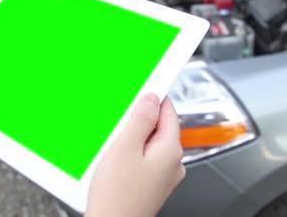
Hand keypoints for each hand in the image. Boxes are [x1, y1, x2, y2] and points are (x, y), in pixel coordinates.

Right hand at [86, 94, 184, 216]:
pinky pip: (145, 159)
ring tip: (114, 144)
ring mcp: (164, 176)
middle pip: (159, 127)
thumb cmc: (118, 197)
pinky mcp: (152, 185)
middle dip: (139, 120)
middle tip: (119, 120)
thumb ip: (141, 120)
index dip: (153, 97)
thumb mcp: (125, 148)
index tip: (141, 88)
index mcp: (171, 150)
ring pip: (150, 144)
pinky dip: (131, 154)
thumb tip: (152, 99)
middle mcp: (173, 164)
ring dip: (133, 138)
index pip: (169, 111)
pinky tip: (115, 160)